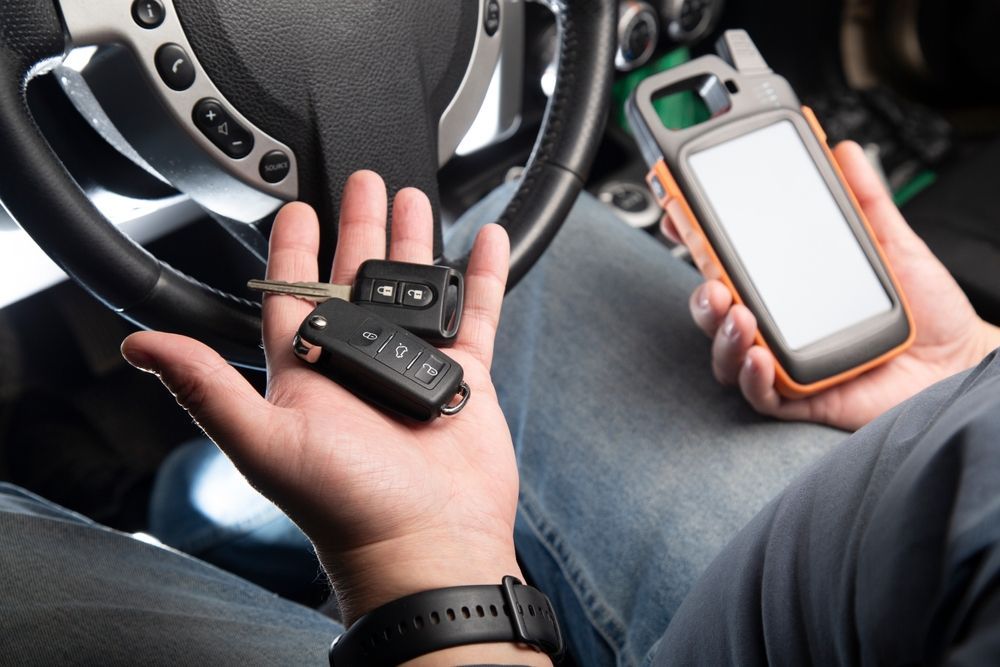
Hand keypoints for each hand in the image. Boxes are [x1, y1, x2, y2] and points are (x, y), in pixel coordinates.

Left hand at [121, 173, 544, 663]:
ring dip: (413, 241)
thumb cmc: (346, 505)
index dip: (293, 251)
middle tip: (364, 181)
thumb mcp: (264, 440)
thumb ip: (206, 385)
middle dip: (359, 227)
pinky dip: (482, 276)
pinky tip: (486, 242)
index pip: (295, 294)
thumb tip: (138, 345)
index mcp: (310, 371)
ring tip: (414, 199)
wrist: (426, 541)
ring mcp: (414, 366)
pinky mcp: (463, 377)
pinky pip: (476, 313)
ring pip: (414, 287)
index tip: (297, 209)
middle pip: (357, 277)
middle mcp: (360, 363)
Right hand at [664, 141, 999, 430]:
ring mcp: (783, 360)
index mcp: (787, 284)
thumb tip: (843, 150)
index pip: (728, 260)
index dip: (695, 238)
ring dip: (720, 334)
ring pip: (725, 353)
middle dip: (702, 294)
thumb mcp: (892, 244)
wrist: (960, 363)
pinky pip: (758, 394)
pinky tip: (759, 357)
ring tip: (738, 314)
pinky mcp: (799, 398)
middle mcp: (777, 323)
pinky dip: (750, 376)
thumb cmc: (926, 312)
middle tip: (713, 280)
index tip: (678, 211)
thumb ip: (865, 198)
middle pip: (716, 309)